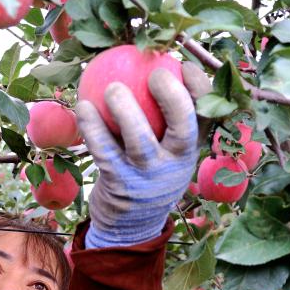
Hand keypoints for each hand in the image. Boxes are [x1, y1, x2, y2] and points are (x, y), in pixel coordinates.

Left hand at [76, 65, 203, 248]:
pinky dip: (92, 128)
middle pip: (183, 128)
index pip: (207, 115)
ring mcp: (147, 177)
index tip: (184, 64)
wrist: (129, 227)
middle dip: (173, 97)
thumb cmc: (147, 173)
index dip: (200, 87)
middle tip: (156, 71)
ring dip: (126, 111)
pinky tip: (82, 106)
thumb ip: (166, 118)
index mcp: (191, 150)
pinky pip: (103, 151)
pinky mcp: (119, 185)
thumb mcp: (167, 152)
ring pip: (140, 141)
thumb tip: (155, 62)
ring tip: (112, 87)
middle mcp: (175, 164)